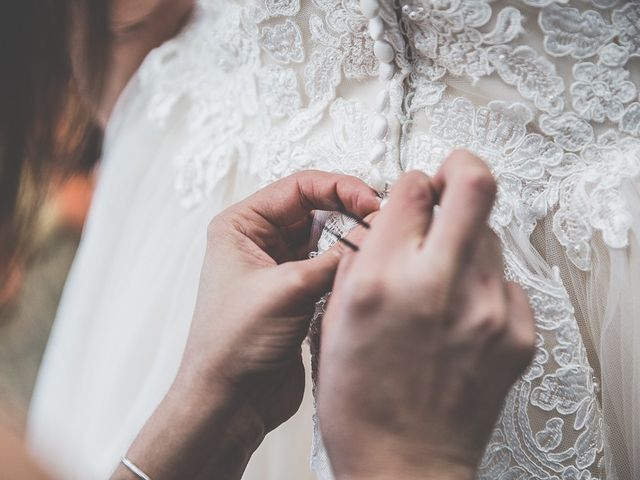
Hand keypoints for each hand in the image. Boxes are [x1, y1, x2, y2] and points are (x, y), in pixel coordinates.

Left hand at [180, 170, 378, 429]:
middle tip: (382, 223)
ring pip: (326, 240)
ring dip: (350, 242)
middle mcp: (258, 242)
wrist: (229, 403)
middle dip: (349, 214)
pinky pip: (329, 268)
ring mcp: (279, 268)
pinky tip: (364, 273)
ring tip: (377, 246)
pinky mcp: (297, 294)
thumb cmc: (233, 346)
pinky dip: (348, 268)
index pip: (299, 187)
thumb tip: (373, 235)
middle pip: (316, 209)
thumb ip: (335, 259)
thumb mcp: (288, 290)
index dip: (339, 188)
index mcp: (241, 226)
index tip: (371, 201)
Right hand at [317, 151, 535, 479]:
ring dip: (466, 239)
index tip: (412, 194)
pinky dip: (483, 285)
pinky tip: (460, 314)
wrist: (403, 463)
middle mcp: (436, 285)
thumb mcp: (333, 322)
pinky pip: (506, 282)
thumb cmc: (360, 402)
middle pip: (474, 185)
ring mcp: (486, 309)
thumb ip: (360, 260)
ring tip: (445, 275)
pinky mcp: (517, 332)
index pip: (411, 188)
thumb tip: (385, 222)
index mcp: (380, 280)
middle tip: (454, 174)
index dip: (411, 185)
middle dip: (463, 167)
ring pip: (489, 235)